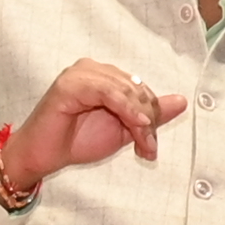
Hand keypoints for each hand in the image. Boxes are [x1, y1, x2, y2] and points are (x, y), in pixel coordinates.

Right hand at [0, 58, 184, 197]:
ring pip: (125, 90)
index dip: (153, 116)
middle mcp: (93, 69)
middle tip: (149, 148)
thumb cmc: (77, 140)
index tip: (152, 146)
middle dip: (148, 120)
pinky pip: (106, 92)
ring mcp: (80, 74)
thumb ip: (149, 116)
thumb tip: (182, 101)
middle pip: (136, 89)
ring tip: (144, 143)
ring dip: (139, 119)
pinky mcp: (69, 85)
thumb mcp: (123, 129)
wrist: (43, 156)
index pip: (141, 90)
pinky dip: (125, 108)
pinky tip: (136, 123)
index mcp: (106, 76)